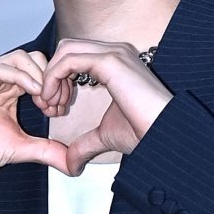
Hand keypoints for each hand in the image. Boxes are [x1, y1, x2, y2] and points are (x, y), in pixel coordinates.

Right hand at [0, 49, 73, 213]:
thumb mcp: (19, 149)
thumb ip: (45, 150)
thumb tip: (73, 164)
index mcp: (6, 89)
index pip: (39, 70)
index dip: (56, 85)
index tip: (62, 110)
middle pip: (34, 58)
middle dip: (52, 79)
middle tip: (58, 105)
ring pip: (20, 58)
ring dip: (41, 77)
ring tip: (47, 102)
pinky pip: (2, 69)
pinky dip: (23, 78)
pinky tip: (36, 95)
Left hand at [39, 40, 172, 172]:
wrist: (164, 134)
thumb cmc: (145, 133)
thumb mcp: (105, 136)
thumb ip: (85, 144)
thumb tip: (71, 164)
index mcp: (115, 63)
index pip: (74, 56)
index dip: (58, 80)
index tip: (54, 108)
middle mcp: (114, 52)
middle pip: (66, 48)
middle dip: (51, 75)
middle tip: (49, 105)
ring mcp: (114, 53)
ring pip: (65, 50)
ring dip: (50, 76)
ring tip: (50, 104)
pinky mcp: (110, 61)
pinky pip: (68, 60)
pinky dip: (53, 78)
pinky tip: (53, 100)